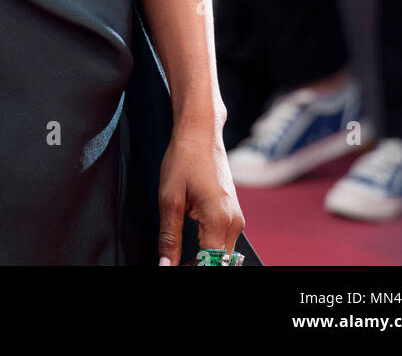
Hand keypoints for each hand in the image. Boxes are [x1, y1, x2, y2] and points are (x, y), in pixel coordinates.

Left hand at [157, 125, 244, 265]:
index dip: (192, 269)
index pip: (209, 265)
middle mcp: (234, 223)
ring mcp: (237, 218)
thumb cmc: (184, 159)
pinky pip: (223, 241)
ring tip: (179, 253)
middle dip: (197, 265)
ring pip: (222, 255)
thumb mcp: (169, 199)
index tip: (173, 267)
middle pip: (219, 263)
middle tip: (172, 260)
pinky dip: (208, 247)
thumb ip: (169, 237)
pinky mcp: (234, 213)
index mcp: (219, 221)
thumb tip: (165, 266)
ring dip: (203, 259)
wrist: (201, 132)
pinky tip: (191, 242)